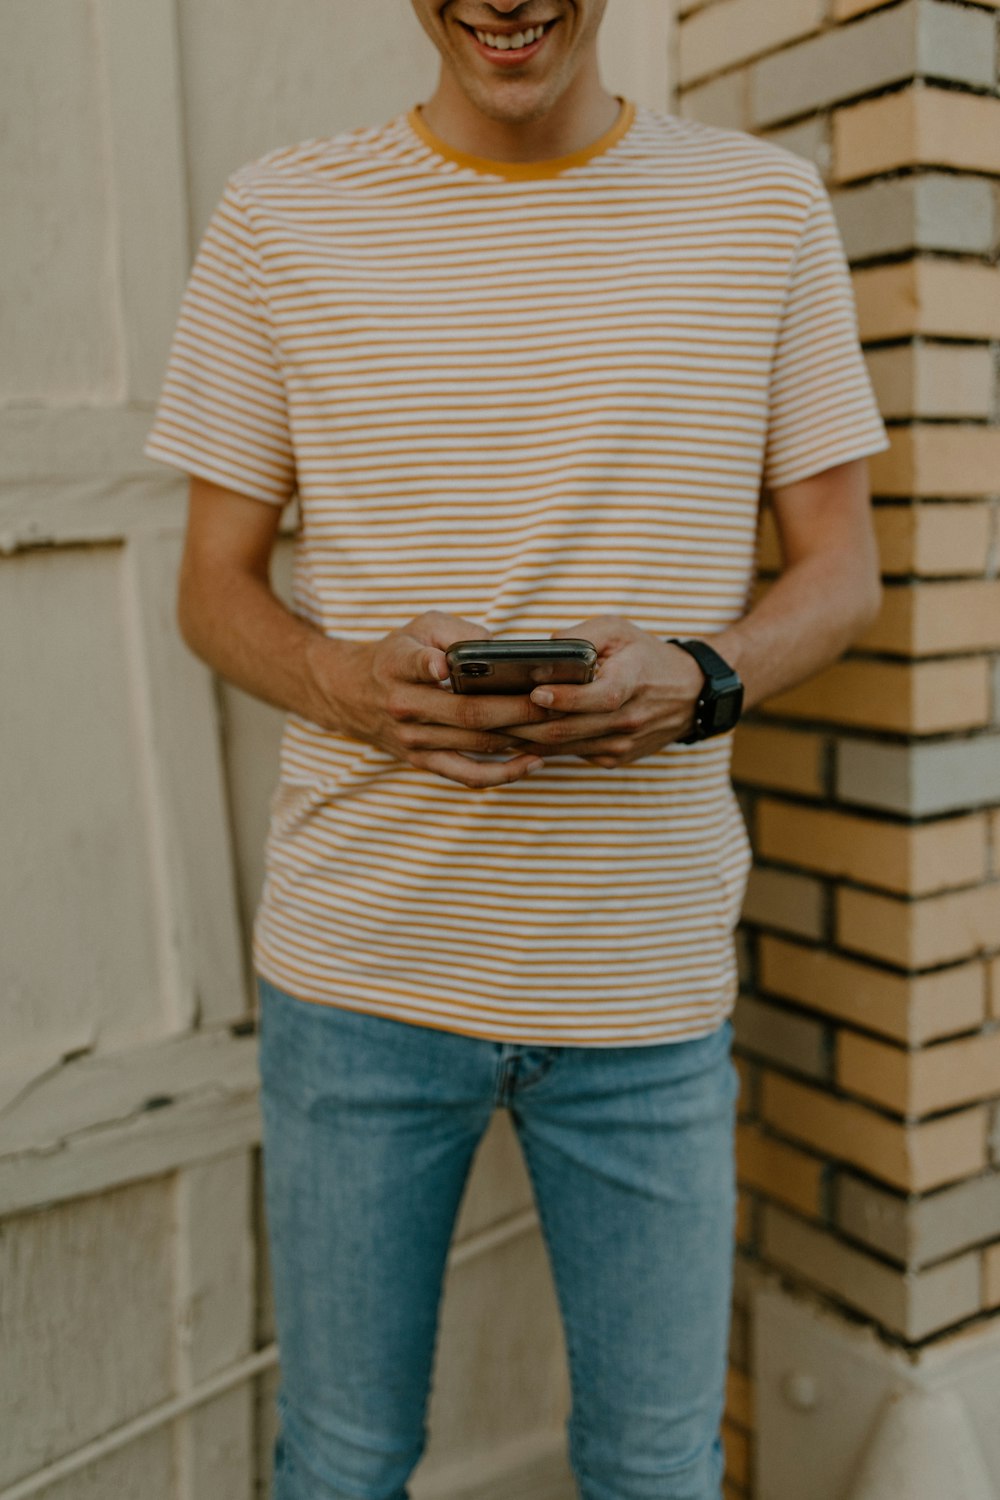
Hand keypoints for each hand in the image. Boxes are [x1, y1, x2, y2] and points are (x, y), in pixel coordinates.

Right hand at [308, 611, 551, 787]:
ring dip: (520, 738)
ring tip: (555, 727)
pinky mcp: (422, 761)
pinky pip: (468, 775)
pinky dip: (503, 774)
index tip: (443, 666)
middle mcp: (403, 706)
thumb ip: (456, 630)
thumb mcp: (418, 626)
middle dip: (517, 709)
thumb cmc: (397, 654)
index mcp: (398, 665)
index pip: (414, 665)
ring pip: (475, 744)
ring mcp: (413, 739)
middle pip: (468, 712)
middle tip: (555, 701)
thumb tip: (498, 647)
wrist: (350, 693)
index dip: (430, 666)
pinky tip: (533, 762)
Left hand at [505, 615, 704, 766]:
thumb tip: (545, 645)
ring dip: (524, 740)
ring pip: (564, 747)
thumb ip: (584, 634)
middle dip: (525, 723)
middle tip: (489, 714)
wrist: (690, 695)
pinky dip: (540, 748)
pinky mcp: (614, 758)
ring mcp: (621, 744)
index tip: (534, 691)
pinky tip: (512, 737)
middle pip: (569, 729)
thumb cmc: (647, 656)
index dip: (565, 698)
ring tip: (488, 727)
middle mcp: (627, 721)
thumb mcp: (621, 630)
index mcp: (632, 684)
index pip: (599, 698)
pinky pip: (571, 754)